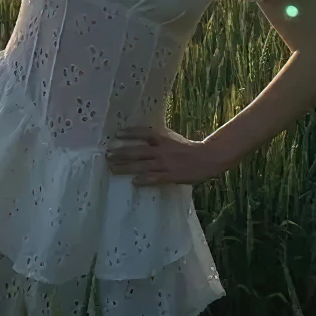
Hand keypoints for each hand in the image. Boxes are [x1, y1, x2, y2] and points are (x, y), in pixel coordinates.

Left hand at [104, 125, 224, 186]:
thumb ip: (158, 138)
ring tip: (113, 168)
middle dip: (121, 153)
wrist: (207, 158)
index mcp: (163, 139)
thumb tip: (143, 137)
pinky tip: (134, 182)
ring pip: (142, 166)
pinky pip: (155, 178)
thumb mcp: (172, 138)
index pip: (144, 133)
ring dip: (126, 167)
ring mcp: (165, 164)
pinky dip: (144, 180)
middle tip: (108, 155)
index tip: (117, 134)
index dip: (130, 133)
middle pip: (138, 151)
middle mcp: (161, 150)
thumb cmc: (188, 148)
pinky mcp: (170, 176)